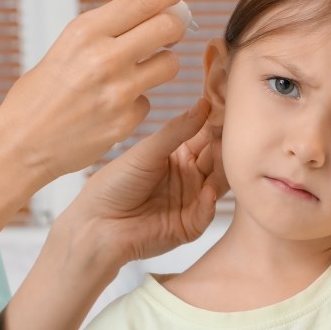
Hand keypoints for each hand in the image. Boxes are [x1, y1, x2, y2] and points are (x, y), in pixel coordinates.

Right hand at [0, 0, 188, 182]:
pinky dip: (136, 102)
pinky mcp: (126, 120)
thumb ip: (107, 26)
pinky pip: (149, 100)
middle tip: (168, 32)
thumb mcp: (68, 45)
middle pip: (169, 27)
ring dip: (161, 64)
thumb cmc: (42, 91)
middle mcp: (105, 57)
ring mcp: (119, 91)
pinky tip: (110, 107)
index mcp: (86, 31)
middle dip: (175, 26)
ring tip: (137, 71)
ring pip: (170, 64)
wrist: (22, 142)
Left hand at [59, 99, 227, 266]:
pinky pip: (206, 213)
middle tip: (233, 134)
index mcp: (179, 155)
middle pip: (217, 160)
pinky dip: (209, 203)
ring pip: (218, 185)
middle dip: (225, 147)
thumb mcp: (147, 151)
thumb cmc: (114, 185)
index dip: (217, 124)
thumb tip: (204, 104)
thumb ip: (177, 131)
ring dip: (223, 172)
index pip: (206, 136)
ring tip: (223, 158)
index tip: (231, 109)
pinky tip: (207, 192)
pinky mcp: (189, 226)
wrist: (97, 224)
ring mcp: (192, 201)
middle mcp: (189, 176)